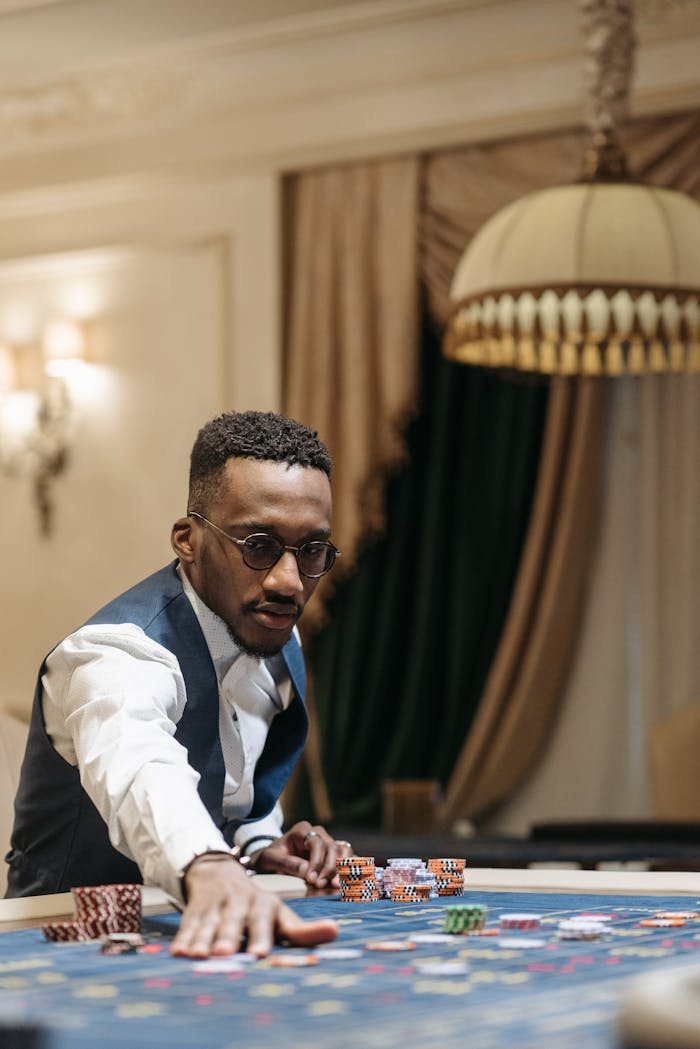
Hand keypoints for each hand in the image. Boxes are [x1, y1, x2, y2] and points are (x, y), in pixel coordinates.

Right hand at [170, 854, 337, 958]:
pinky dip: (184, 939)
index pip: (265, 921)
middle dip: (229, 936)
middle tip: (226, 954)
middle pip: (235, 922)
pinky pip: (189, 925)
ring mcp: (216, 905)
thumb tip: (336, 933)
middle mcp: (240, 903)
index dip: (262, 936)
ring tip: (199, 956)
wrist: (219, 874)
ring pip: (209, 923)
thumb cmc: (256, 907)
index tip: (260, 954)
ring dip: (204, 939)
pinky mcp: (196, 909)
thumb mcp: (280, 916)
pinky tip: (179, 954)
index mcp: (264, 905)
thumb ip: (303, 931)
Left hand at [249, 822, 353, 889]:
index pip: (316, 843)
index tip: (311, 880)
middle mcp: (317, 833)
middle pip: (331, 848)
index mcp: (301, 830)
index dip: (317, 862)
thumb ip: (286, 864)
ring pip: (343, 851)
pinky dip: (352, 867)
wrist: (271, 862)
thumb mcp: (270, 860)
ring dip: (343, 869)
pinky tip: (353, 880)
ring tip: (337, 886)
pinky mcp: (333, 854)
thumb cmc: (269, 859)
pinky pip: (348, 857)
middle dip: (329, 868)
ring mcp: (327, 842)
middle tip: (322, 886)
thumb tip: (306, 871)